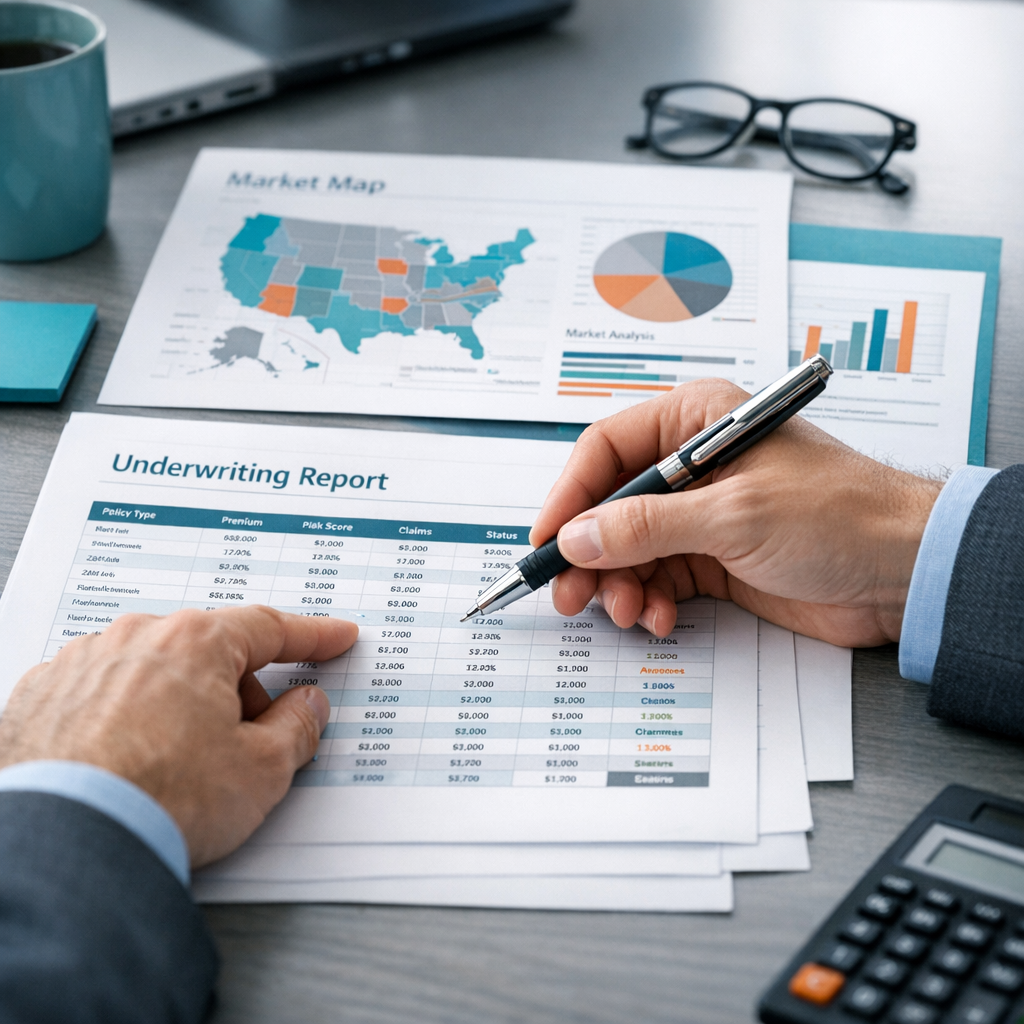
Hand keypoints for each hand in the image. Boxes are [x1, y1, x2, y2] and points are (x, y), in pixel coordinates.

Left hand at [0, 606, 356, 866]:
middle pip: (209, 654)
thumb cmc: (160, 800)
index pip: (270, 629)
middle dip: (236, 694)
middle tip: (246, 747)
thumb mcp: (262, 770)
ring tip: (176, 769)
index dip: (312, 637)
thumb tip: (307, 708)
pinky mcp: (40, 698)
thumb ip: (297, 728)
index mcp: (196, 642)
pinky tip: (128, 765)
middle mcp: (136, 638)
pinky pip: (102, 694)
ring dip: (177, 706)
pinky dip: (123, 719)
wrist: (68, 843)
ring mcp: (83, 665)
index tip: (334, 638)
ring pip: (154, 672)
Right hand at [530, 379, 941, 646]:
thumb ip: (647, 527)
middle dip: (588, 552)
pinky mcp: (713, 559)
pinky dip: (650, 601)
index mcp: (696, 423)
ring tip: (628, 612)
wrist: (905, 572)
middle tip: (569, 594)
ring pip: (629, 548)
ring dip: (619, 584)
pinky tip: (661, 618)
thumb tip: (578, 537)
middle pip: (610, 505)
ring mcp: (702, 515)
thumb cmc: (840, 515)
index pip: (607, 450)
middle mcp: (692, 465)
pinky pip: (658, 578)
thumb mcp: (733, 516)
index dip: (569, 495)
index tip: (547, 539)